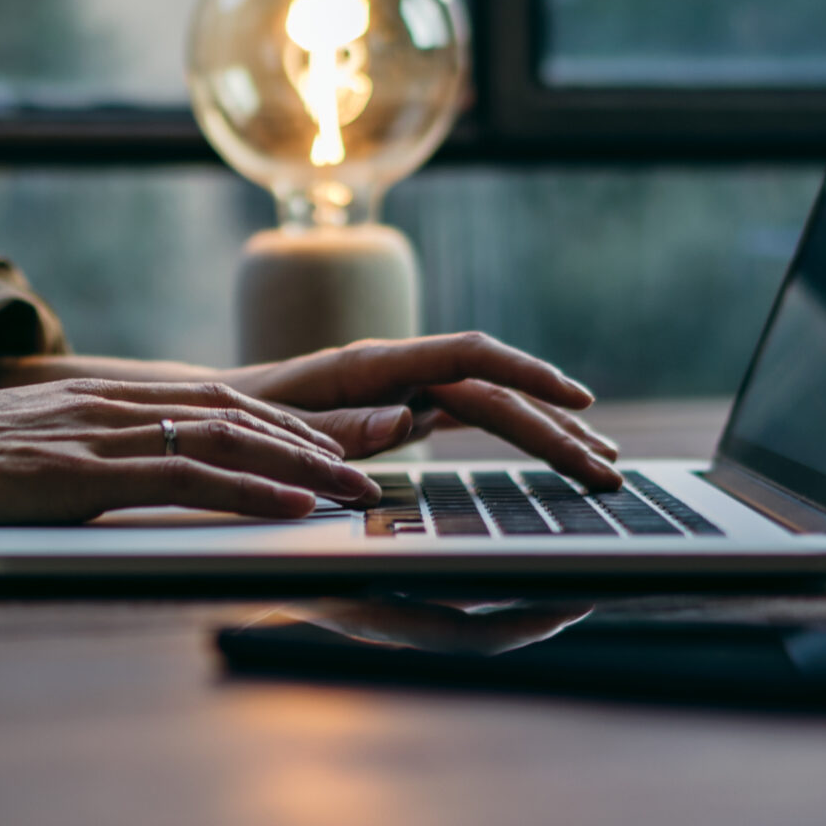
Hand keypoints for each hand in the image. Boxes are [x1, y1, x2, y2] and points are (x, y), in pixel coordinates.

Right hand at [0, 379, 398, 558]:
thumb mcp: (17, 460)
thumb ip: (72, 464)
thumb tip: (102, 489)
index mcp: (97, 399)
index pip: (216, 402)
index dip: (287, 424)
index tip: (339, 447)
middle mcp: (110, 403)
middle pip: (242, 411)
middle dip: (320, 439)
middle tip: (379, 463)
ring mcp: (97, 434)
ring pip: (231, 438)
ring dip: (306, 466)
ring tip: (359, 492)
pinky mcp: (82, 473)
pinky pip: (188, 477)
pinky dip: (253, 491)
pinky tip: (297, 510)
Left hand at [228, 332, 620, 487]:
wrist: (215, 414)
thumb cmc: (240, 421)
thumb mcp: (277, 430)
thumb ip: (338, 428)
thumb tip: (408, 420)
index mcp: (371, 363)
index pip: (467, 356)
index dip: (526, 373)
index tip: (578, 400)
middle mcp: (401, 371)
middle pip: (495, 393)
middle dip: (556, 430)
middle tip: (610, 469)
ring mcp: (410, 390)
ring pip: (495, 407)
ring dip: (550, 435)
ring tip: (605, 465)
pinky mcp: (410, 409)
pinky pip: (475, 419)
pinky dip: (519, 435)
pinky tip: (558, 451)